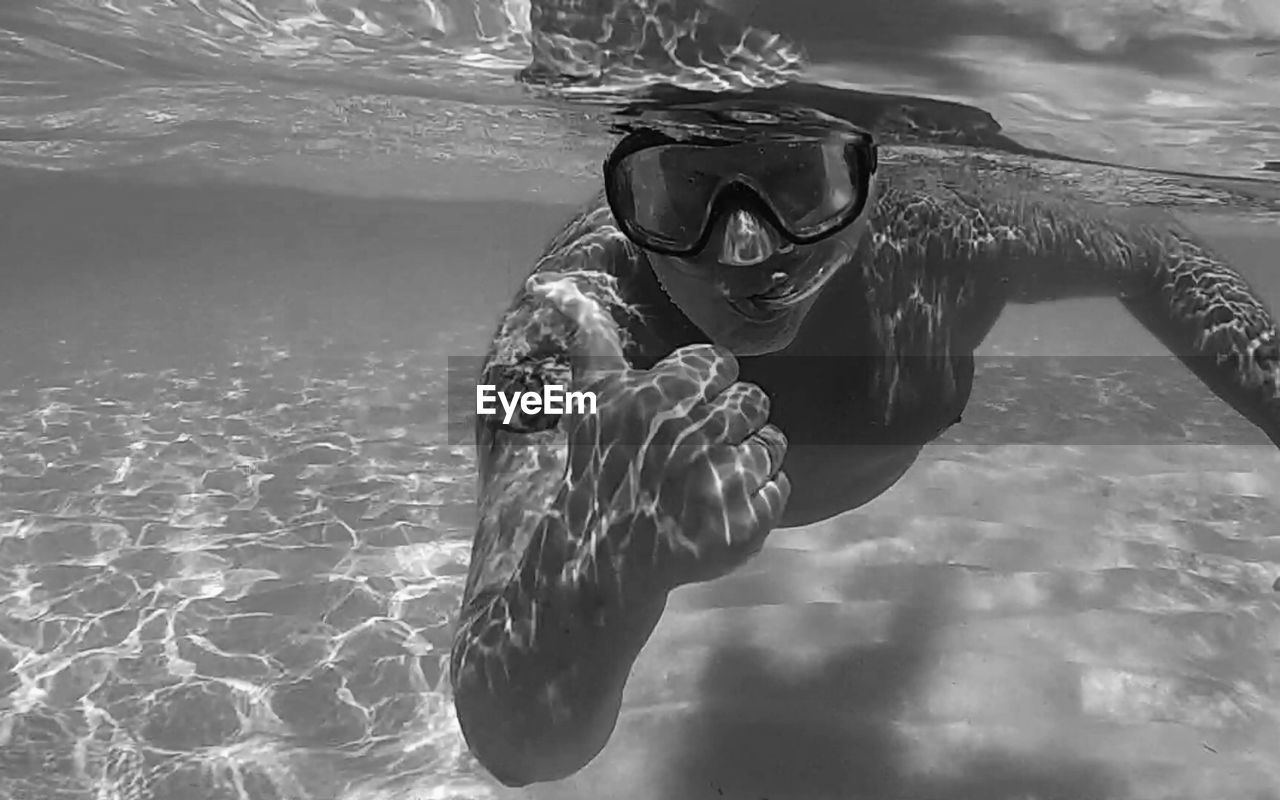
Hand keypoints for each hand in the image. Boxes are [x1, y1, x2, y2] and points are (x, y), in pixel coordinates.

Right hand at [537, 273, 789, 589]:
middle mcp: (693, 432)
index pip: (721, 364)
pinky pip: (780, 490)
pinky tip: (723, 505)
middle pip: (754, 401)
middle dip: (731, 422)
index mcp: (660, 395)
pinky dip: (760, 498)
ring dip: (748, 459)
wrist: (601, 559)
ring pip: (771, 444)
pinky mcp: (742, 524)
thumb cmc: (598, 468)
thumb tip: (551, 282)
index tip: (684, 409)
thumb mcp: (589, 397)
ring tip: (713, 477)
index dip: (705, 387)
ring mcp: (720, 481)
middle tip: (701, 446)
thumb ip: (585, 334)